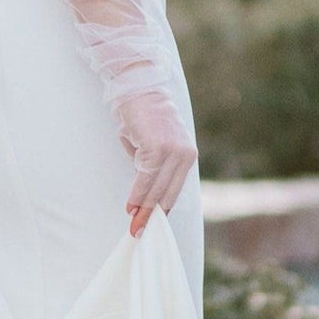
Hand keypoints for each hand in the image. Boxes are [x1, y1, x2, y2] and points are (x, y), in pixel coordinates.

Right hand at [118, 89, 197, 236]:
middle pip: (167, 192)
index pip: (175, 188)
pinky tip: (131, 206)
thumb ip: (153, 165)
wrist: (137, 85)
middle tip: (140, 233)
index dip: (162, 208)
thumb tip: (146, 189)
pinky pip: (145, 178)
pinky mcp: (157, 147)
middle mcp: (184, 154)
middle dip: (153, 216)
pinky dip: (137, 194)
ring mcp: (172, 150)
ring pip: (156, 188)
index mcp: (187, 155)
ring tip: (134, 226)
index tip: (152, 224)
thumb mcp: (153, 143)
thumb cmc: (141, 114)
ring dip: (144, 210)